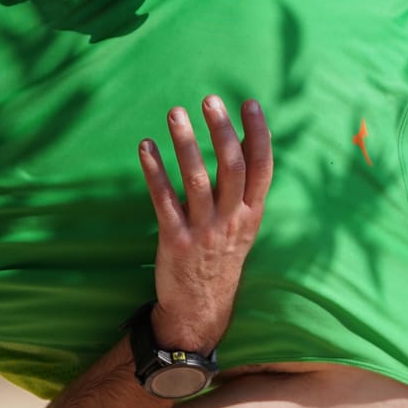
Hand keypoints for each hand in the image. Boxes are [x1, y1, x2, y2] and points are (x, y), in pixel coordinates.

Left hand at [138, 96, 273, 355]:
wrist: (201, 308)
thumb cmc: (221, 259)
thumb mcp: (243, 226)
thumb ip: (243, 190)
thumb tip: (245, 142)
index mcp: (251, 215)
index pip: (262, 168)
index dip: (259, 134)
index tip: (249, 103)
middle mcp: (231, 221)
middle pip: (232, 168)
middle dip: (222, 131)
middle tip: (210, 100)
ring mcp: (203, 232)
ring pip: (197, 180)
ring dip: (186, 144)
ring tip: (175, 113)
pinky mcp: (175, 241)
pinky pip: (164, 200)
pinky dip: (154, 171)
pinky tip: (146, 147)